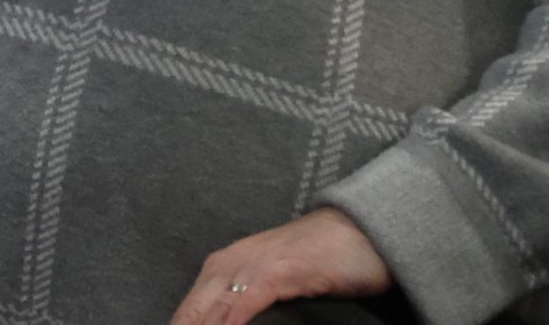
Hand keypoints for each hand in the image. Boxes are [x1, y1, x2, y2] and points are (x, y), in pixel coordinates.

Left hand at [169, 208, 392, 324]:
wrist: (360, 232)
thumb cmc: (318, 262)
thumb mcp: (271, 283)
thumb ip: (245, 302)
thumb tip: (228, 320)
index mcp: (222, 267)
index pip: (188, 311)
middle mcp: (229, 263)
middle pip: (192, 311)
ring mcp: (252, 265)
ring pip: (211, 309)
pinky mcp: (278, 271)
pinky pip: (243, 302)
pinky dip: (228, 321)